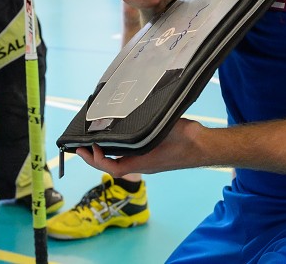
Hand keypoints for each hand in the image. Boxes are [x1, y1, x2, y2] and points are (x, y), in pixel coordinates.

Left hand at [76, 118, 205, 175]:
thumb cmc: (186, 140)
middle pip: (112, 166)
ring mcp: (147, 160)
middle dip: (94, 158)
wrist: (204, 146)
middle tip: (80, 147)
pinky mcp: (152, 155)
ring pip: (120, 161)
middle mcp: (143, 164)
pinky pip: (130, 155)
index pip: (113, 168)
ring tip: (93, 141)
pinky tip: (115, 136)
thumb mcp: (163, 130)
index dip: (97, 160)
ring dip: (105, 154)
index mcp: (143, 163)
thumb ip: (146, 126)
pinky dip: (118, 149)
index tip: (90, 147)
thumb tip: (128, 116)